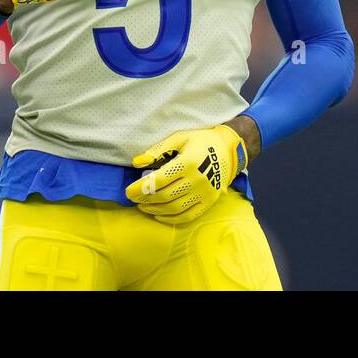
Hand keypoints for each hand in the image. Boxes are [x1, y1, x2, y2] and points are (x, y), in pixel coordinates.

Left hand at [125, 125, 247, 224]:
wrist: (228, 150)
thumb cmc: (200, 141)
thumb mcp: (179, 138)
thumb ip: (158, 150)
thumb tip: (136, 162)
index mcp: (189, 162)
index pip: (159, 180)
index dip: (141, 188)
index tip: (128, 191)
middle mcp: (198, 180)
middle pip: (165, 196)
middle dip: (145, 199)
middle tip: (133, 198)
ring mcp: (205, 193)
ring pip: (175, 208)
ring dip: (155, 210)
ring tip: (143, 206)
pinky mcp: (209, 202)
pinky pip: (188, 216)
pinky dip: (171, 219)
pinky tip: (159, 215)